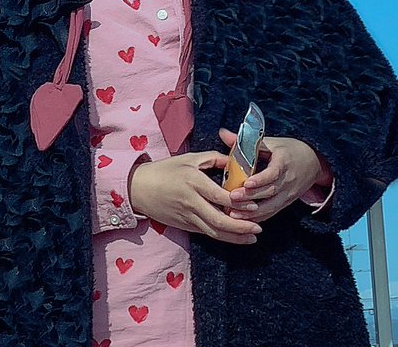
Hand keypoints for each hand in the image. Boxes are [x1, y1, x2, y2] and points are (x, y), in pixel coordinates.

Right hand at [129, 151, 261, 244]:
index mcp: (193, 181)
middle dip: (241, 227)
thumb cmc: (165, 170)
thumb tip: (235, 161)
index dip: (239, 203)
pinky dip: (222, 237)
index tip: (254, 204)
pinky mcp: (184, 226)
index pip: (220, 196)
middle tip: (258, 228)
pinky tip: (234, 238)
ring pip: (214, 232)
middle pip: (219, 220)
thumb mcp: (189, 159)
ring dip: (235, 237)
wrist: (138, 188)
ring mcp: (187, 217)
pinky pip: (206, 234)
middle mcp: (191, 202)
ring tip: (252, 238)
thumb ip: (213, 159)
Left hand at [219, 127, 327, 222]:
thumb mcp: (270, 142)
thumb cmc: (287, 150)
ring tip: (234, 213)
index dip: (260, 180)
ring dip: (252, 212)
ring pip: (271, 206)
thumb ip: (246, 141)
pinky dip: (258, 217)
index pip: (273, 173)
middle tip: (232, 198)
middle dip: (250, 197)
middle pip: (270, 192)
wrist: (312, 162)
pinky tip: (244, 220)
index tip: (246, 183)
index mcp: (283, 162)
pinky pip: (272, 212)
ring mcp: (288, 194)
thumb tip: (222, 133)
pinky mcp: (286, 203)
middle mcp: (287, 180)